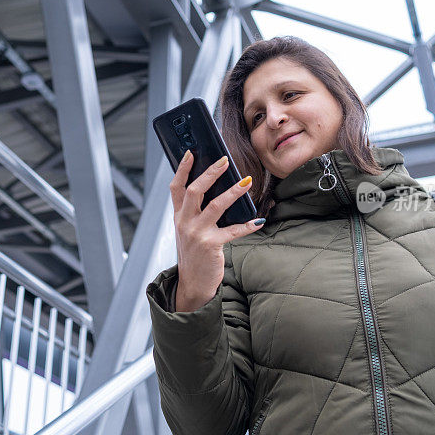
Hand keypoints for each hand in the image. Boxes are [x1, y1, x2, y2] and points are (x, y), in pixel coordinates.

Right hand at [169, 150, 264, 311]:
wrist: (193, 282)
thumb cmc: (194, 253)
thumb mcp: (188, 230)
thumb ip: (196, 212)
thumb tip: (217, 190)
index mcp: (178, 216)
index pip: (177, 187)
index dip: (183, 168)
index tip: (191, 152)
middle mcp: (184, 222)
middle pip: (195, 191)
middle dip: (210, 173)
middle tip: (224, 160)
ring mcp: (196, 234)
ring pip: (215, 206)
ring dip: (233, 192)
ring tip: (247, 181)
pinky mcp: (210, 245)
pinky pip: (232, 231)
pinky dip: (246, 225)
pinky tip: (257, 221)